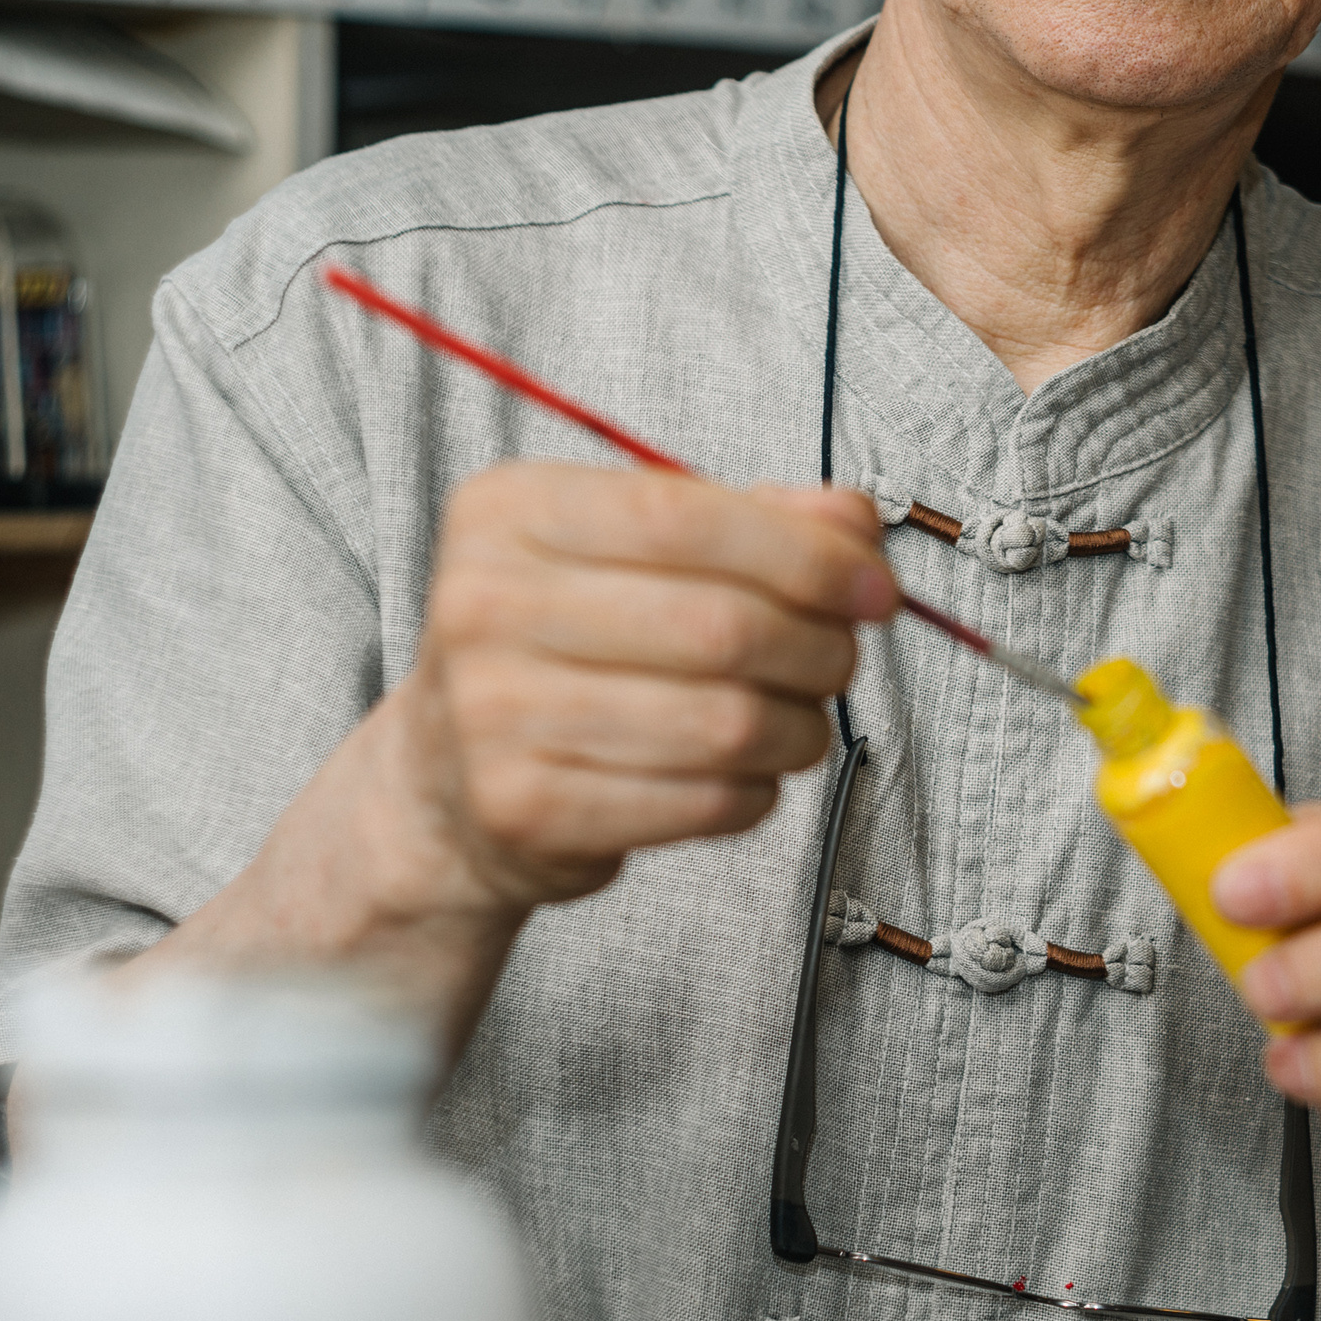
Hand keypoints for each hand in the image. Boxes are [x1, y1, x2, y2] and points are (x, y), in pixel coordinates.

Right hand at [383, 464, 899, 915]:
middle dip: (818, 646)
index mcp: (510, 512)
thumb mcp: (639, 551)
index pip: (685, 516)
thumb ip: (753, 520)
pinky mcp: (522, 809)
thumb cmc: (567, 644)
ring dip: (799, 727)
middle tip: (841, 659)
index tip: (874, 587)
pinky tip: (744, 773)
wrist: (445, 781)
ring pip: (723, 721)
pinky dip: (754, 790)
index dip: (805, 555)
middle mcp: (483, 604)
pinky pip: (700, 801)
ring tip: (800, 722)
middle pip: (717, 623)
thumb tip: (857, 523)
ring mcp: (492, 713)